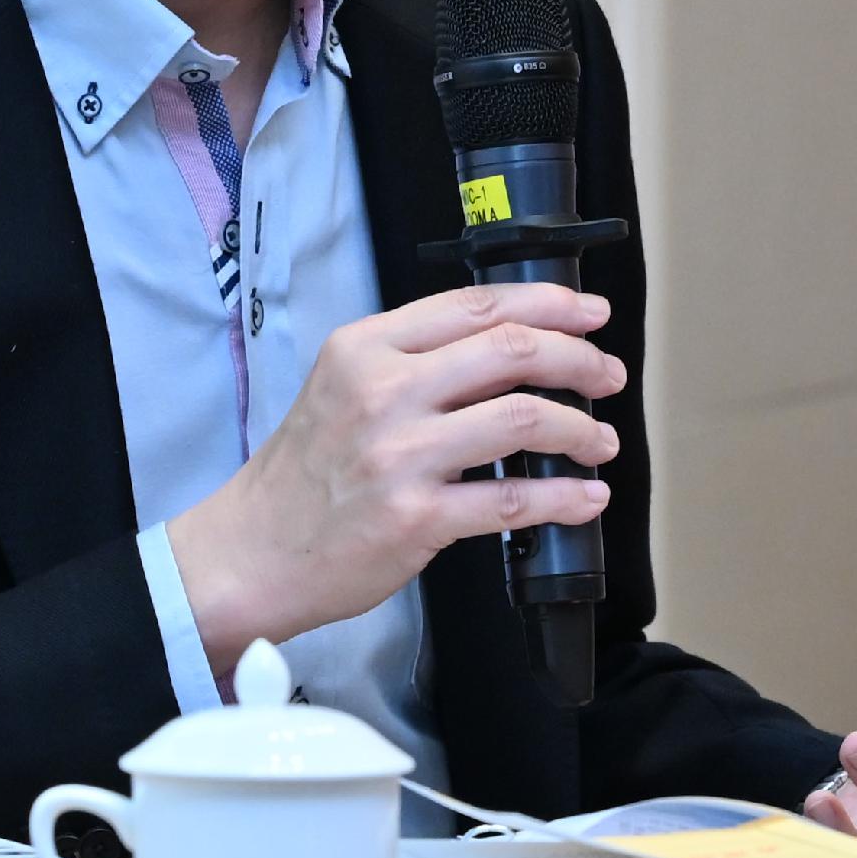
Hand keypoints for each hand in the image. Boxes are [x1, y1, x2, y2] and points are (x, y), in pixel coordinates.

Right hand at [170, 285, 623, 677]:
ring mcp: (399, 456)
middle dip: (578, 359)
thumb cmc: (303, 474)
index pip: (477, 306)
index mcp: (367, 348)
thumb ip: (414, 360)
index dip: (550, 304)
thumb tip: (510, 346)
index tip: (591, 315)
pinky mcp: (415, 519)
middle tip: (607, 377)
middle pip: (511, 350)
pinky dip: (563, 498)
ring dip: (580, 428)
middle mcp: (383, 392)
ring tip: (601, 442)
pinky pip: (511, 501)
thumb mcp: (343, 387)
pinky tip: (587, 497)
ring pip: (521, 417)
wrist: (249, 553)